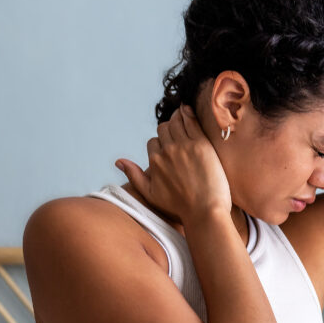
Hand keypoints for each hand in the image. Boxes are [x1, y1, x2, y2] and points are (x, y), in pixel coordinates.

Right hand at [114, 105, 232, 224]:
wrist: (205, 211)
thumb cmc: (179, 207)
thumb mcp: (150, 193)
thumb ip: (134, 175)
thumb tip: (118, 161)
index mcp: (154, 160)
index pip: (153, 142)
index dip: (161, 143)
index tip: (169, 146)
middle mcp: (167, 150)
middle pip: (164, 129)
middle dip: (169, 129)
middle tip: (177, 130)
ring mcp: (184, 146)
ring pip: (176, 122)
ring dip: (178, 118)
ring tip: (182, 116)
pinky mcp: (201, 144)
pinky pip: (191, 122)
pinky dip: (188, 114)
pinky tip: (188, 111)